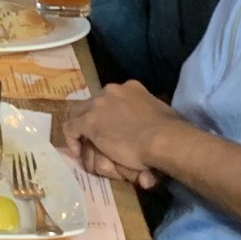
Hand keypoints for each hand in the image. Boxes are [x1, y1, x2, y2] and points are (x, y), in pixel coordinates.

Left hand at [64, 80, 179, 189]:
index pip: (111, 96)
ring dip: (81, 127)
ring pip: (79, 112)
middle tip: (95, 135)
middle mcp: (112, 90)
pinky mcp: (89, 121)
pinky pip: (71, 127)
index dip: (107, 112)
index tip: (110, 125)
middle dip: (91, 117)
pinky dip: (72, 140)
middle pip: (92, 102)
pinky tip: (77, 152)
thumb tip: (152, 124)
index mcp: (131, 88)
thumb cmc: (169, 131)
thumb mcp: (162, 114)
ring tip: (84, 144)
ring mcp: (98, 104)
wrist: (163, 139)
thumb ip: (152, 116)